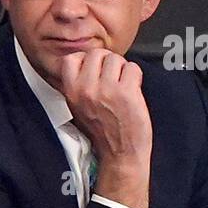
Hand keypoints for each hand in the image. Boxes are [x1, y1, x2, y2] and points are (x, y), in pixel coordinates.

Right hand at [57, 48, 151, 207]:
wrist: (119, 152)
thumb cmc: (101, 130)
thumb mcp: (77, 107)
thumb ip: (78, 84)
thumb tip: (84, 61)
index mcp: (71, 91)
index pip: (72, 58)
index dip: (86, 61)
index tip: (94, 70)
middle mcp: (86, 88)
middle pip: (97, 54)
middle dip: (107, 63)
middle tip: (111, 79)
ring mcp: (106, 89)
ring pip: (116, 59)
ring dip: (122, 70)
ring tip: (121, 87)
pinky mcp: (126, 92)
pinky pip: (133, 68)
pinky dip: (135, 78)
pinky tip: (131, 92)